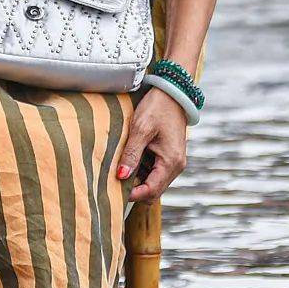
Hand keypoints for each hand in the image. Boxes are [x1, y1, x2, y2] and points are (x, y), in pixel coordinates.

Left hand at [116, 87, 187, 202]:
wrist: (172, 92)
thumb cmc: (157, 108)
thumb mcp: (140, 129)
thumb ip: (131, 154)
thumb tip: (121, 176)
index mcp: (171, 162)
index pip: (151, 191)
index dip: (133, 195)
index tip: (114, 191)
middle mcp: (176, 166)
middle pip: (153, 190)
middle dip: (134, 189)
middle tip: (112, 182)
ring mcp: (173, 161)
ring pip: (153, 182)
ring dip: (137, 179)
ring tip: (117, 169)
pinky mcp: (169, 155)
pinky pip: (154, 171)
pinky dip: (141, 170)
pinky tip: (127, 160)